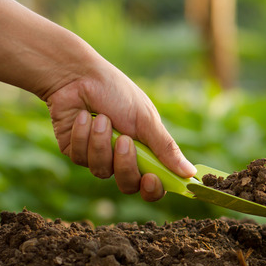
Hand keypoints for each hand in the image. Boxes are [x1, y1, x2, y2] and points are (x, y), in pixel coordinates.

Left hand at [45, 63, 195, 200]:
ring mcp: (98, 157)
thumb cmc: (116, 92)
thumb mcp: (146, 119)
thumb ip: (166, 148)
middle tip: (124, 141)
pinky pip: (81, 158)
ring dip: (101, 143)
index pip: (154, 184)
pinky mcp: (75, 152)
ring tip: (101, 117)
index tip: (151, 178)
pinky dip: (83, 136)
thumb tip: (190, 173)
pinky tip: (82, 116)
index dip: (153, 189)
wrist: (77, 75)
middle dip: (125, 164)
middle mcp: (123, 158)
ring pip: (101, 171)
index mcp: (146, 151)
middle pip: (128, 184)